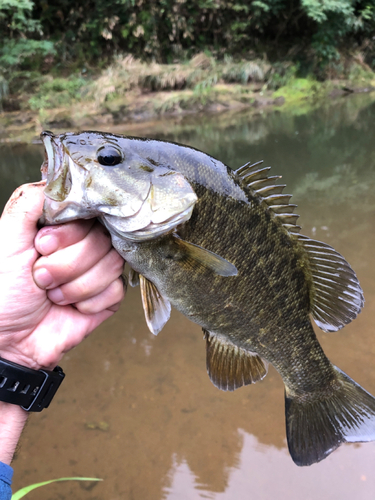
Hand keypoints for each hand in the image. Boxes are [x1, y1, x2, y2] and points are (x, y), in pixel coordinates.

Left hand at [0, 181, 124, 370]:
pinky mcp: (108, 296)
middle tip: (40, 277)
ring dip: (75, 285)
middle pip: (103, 239)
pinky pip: (116, 290)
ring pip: (113, 264)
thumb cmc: (2, 289)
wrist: (7, 341)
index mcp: (62, 226)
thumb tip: (60, 175)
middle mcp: (83, 243)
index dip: (70, 232)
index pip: (90, 211)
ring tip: (51, 294)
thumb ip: (33, 200)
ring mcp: (98, 269)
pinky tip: (70, 307)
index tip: (42, 246)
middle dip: (67, 264)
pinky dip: (87, 303)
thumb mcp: (7, 236)